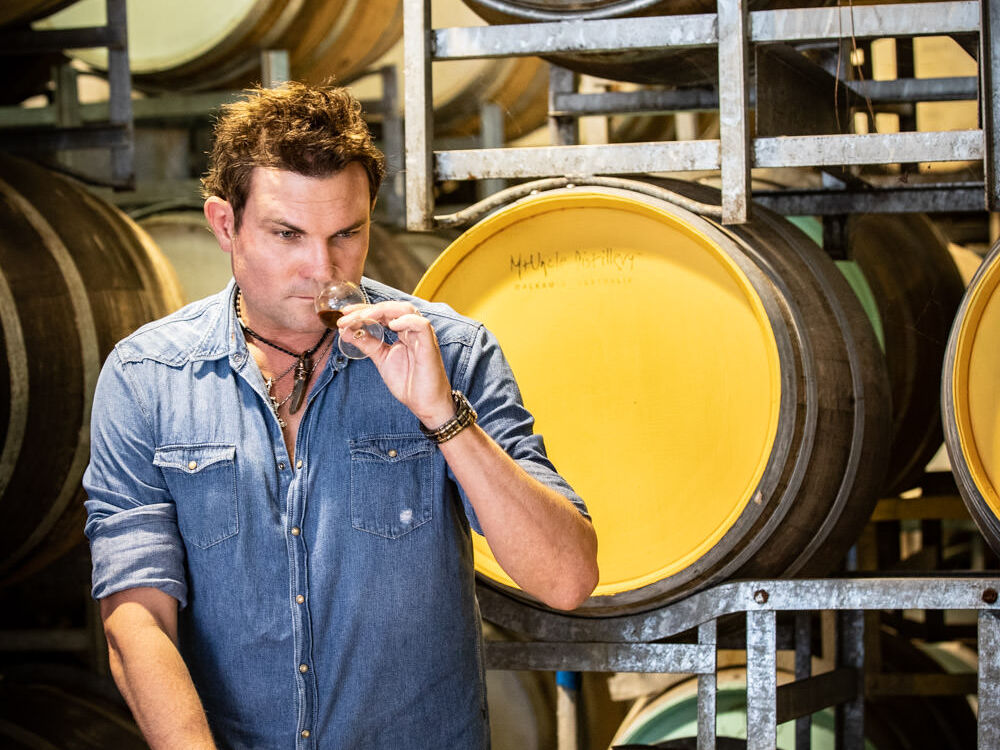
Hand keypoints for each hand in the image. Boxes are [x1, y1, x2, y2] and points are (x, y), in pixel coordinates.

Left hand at [339, 302, 455, 426]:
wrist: (424, 404)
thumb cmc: (408, 382)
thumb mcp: (381, 359)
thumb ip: (367, 343)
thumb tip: (346, 331)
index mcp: (402, 331)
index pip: (382, 312)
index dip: (363, 309)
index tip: (344, 313)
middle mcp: (412, 330)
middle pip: (392, 307)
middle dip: (368, 309)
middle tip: (347, 317)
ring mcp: (421, 336)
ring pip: (406, 310)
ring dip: (383, 310)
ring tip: (364, 317)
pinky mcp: (429, 346)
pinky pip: (421, 325)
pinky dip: (407, 321)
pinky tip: (392, 325)